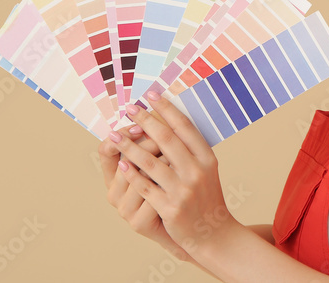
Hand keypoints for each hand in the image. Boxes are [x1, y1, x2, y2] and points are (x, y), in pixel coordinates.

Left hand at [106, 92, 238, 257]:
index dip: (167, 109)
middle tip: (130, 108)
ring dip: (129, 146)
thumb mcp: (207, 170)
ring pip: (151, 162)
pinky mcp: (170, 208)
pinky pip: (146, 187)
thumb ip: (191, 150)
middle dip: (145, 120)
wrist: (214, 233)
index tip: (151, 94)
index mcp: (207, 158)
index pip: (185, 126)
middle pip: (167, 139)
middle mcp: (197, 171)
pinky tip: (120, 164)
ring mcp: (184, 190)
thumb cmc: (207, 198)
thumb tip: (167, 123)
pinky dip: (132, 174)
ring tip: (114, 135)